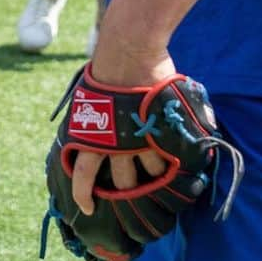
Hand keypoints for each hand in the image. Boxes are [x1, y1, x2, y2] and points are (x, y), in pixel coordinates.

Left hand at [72, 40, 176, 215]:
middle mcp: (114, 144)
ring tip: (159, 172)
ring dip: (153, 177)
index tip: (89, 209)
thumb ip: (91, 123)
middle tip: (135, 193)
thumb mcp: (89, 98)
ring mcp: (138, 140)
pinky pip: (169, 160)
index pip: (83, 176)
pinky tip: (179, 161)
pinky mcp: (159, 132)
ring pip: (149, 176)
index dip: (84, 195)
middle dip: (128, 192)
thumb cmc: (107, 69)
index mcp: (91, 136)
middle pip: (122, 185)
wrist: (128, 50)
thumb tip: (82, 142)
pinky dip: (174, 163)